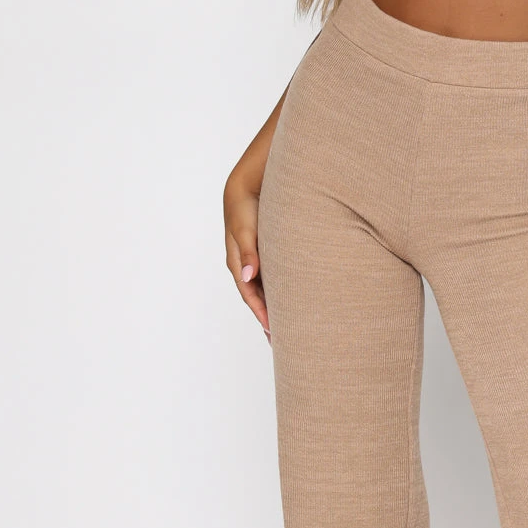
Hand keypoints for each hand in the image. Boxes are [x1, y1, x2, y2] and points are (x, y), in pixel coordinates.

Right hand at [224, 170, 269, 342]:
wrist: (246, 185)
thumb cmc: (245, 207)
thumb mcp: (245, 229)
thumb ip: (248, 252)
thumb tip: (248, 277)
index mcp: (238, 262)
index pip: (250, 296)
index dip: (261, 314)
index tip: (273, 331)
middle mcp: (245, 264)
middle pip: (256, 298)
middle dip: (267, 318)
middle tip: (280, 341)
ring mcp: (253, 259)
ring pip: (263, 290)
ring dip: (273, 307)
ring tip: (286, 327)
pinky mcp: (263, 252)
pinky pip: (270, 278)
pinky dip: (277, 291)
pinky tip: (289, 298)